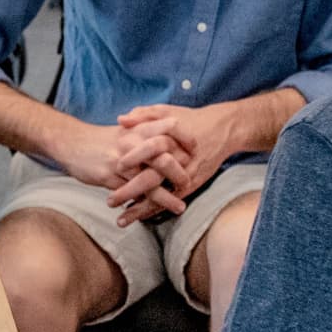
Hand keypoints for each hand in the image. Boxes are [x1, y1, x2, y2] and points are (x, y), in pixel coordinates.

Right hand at [54, 121, 192, 199]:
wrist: (71, 142)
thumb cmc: (101, 139)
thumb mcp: (126, 130)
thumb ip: (146, 133)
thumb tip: (170, 143)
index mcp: (138, 129)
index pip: (170, 129)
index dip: (186, 139)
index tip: (198, 151)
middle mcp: (132, 143)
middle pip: (164, 156)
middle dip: (179, 173)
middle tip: (190, 184)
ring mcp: (121, 160)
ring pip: (150, 181)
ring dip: (166, 197)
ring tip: (180, 207)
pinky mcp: (109, 176)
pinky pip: (131, 194)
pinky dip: (142, 206)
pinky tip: (151, 214)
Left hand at [108, 104, 248, 223]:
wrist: (221, 130)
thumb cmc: (190, 119)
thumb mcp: (167, 111)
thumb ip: (143, 114)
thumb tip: (120, 120)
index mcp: (172, 138)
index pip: (153, 147)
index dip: (135, 155)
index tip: (117, 165)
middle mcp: (179, 158)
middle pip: (154, 177)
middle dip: (131, 191)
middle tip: (110, 200)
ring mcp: (185, 174)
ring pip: (161, 195)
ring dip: (140, 209)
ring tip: (120, 220)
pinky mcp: (191, 184)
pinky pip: (171, 200)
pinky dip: (155, 210)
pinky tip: (139, 219)